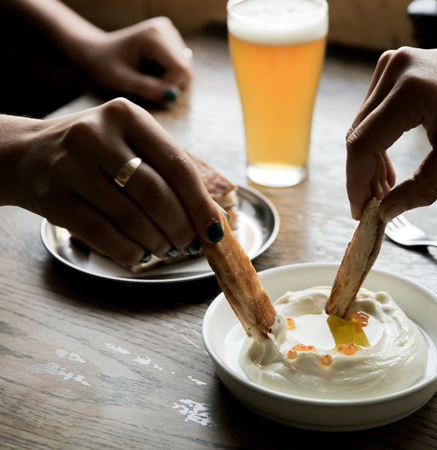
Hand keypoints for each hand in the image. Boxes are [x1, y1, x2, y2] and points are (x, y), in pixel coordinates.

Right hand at [5, 98, 222, 266]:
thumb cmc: (93, 149)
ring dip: (157, 242)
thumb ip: (167, 169)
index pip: (177, 164)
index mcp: (126, 116)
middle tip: (189, 243)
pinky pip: (102, 234)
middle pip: (156, 194)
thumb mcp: (129, 139)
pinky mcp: (54, 198)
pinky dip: (128, 250)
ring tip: (167, 249)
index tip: (216, 228)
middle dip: (181, 227)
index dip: (200, 202)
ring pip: (131, 218)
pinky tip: (139, 254)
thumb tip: (210, 216)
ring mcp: (71, 166)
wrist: (25, 153)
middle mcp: (97, 135)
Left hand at [74, 17, 192, 104]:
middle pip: (185, 68)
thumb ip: (147, 89)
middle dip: (170, 83)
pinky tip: (152, 71)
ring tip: (147, 77)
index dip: (170, 85)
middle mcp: (166, 29)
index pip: (181, 69)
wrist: (96, 51)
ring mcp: (170, 32)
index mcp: (154, 36)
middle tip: (148, 85)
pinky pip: (181, 64)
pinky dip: (169, 74)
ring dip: (170, 79)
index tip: (150, 90)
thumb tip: (172, 97)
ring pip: (185, 68)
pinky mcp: (171, 38)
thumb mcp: (121, 80)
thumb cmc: (104, 66)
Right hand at [346, 44, 436, 221]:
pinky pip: (369, 115)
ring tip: (385, 189)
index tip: (361, 211)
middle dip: (362, 176)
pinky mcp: (388, 68)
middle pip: (357, 136)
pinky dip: (374, 143)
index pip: (364, 143)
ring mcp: (388, 65)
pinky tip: (386, 167)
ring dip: (368, 162)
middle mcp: (393, 70)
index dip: (356, 182)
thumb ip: (424, 186)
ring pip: (360, 128)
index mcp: (411, 91)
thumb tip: (387, 212)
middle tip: (374, 206)